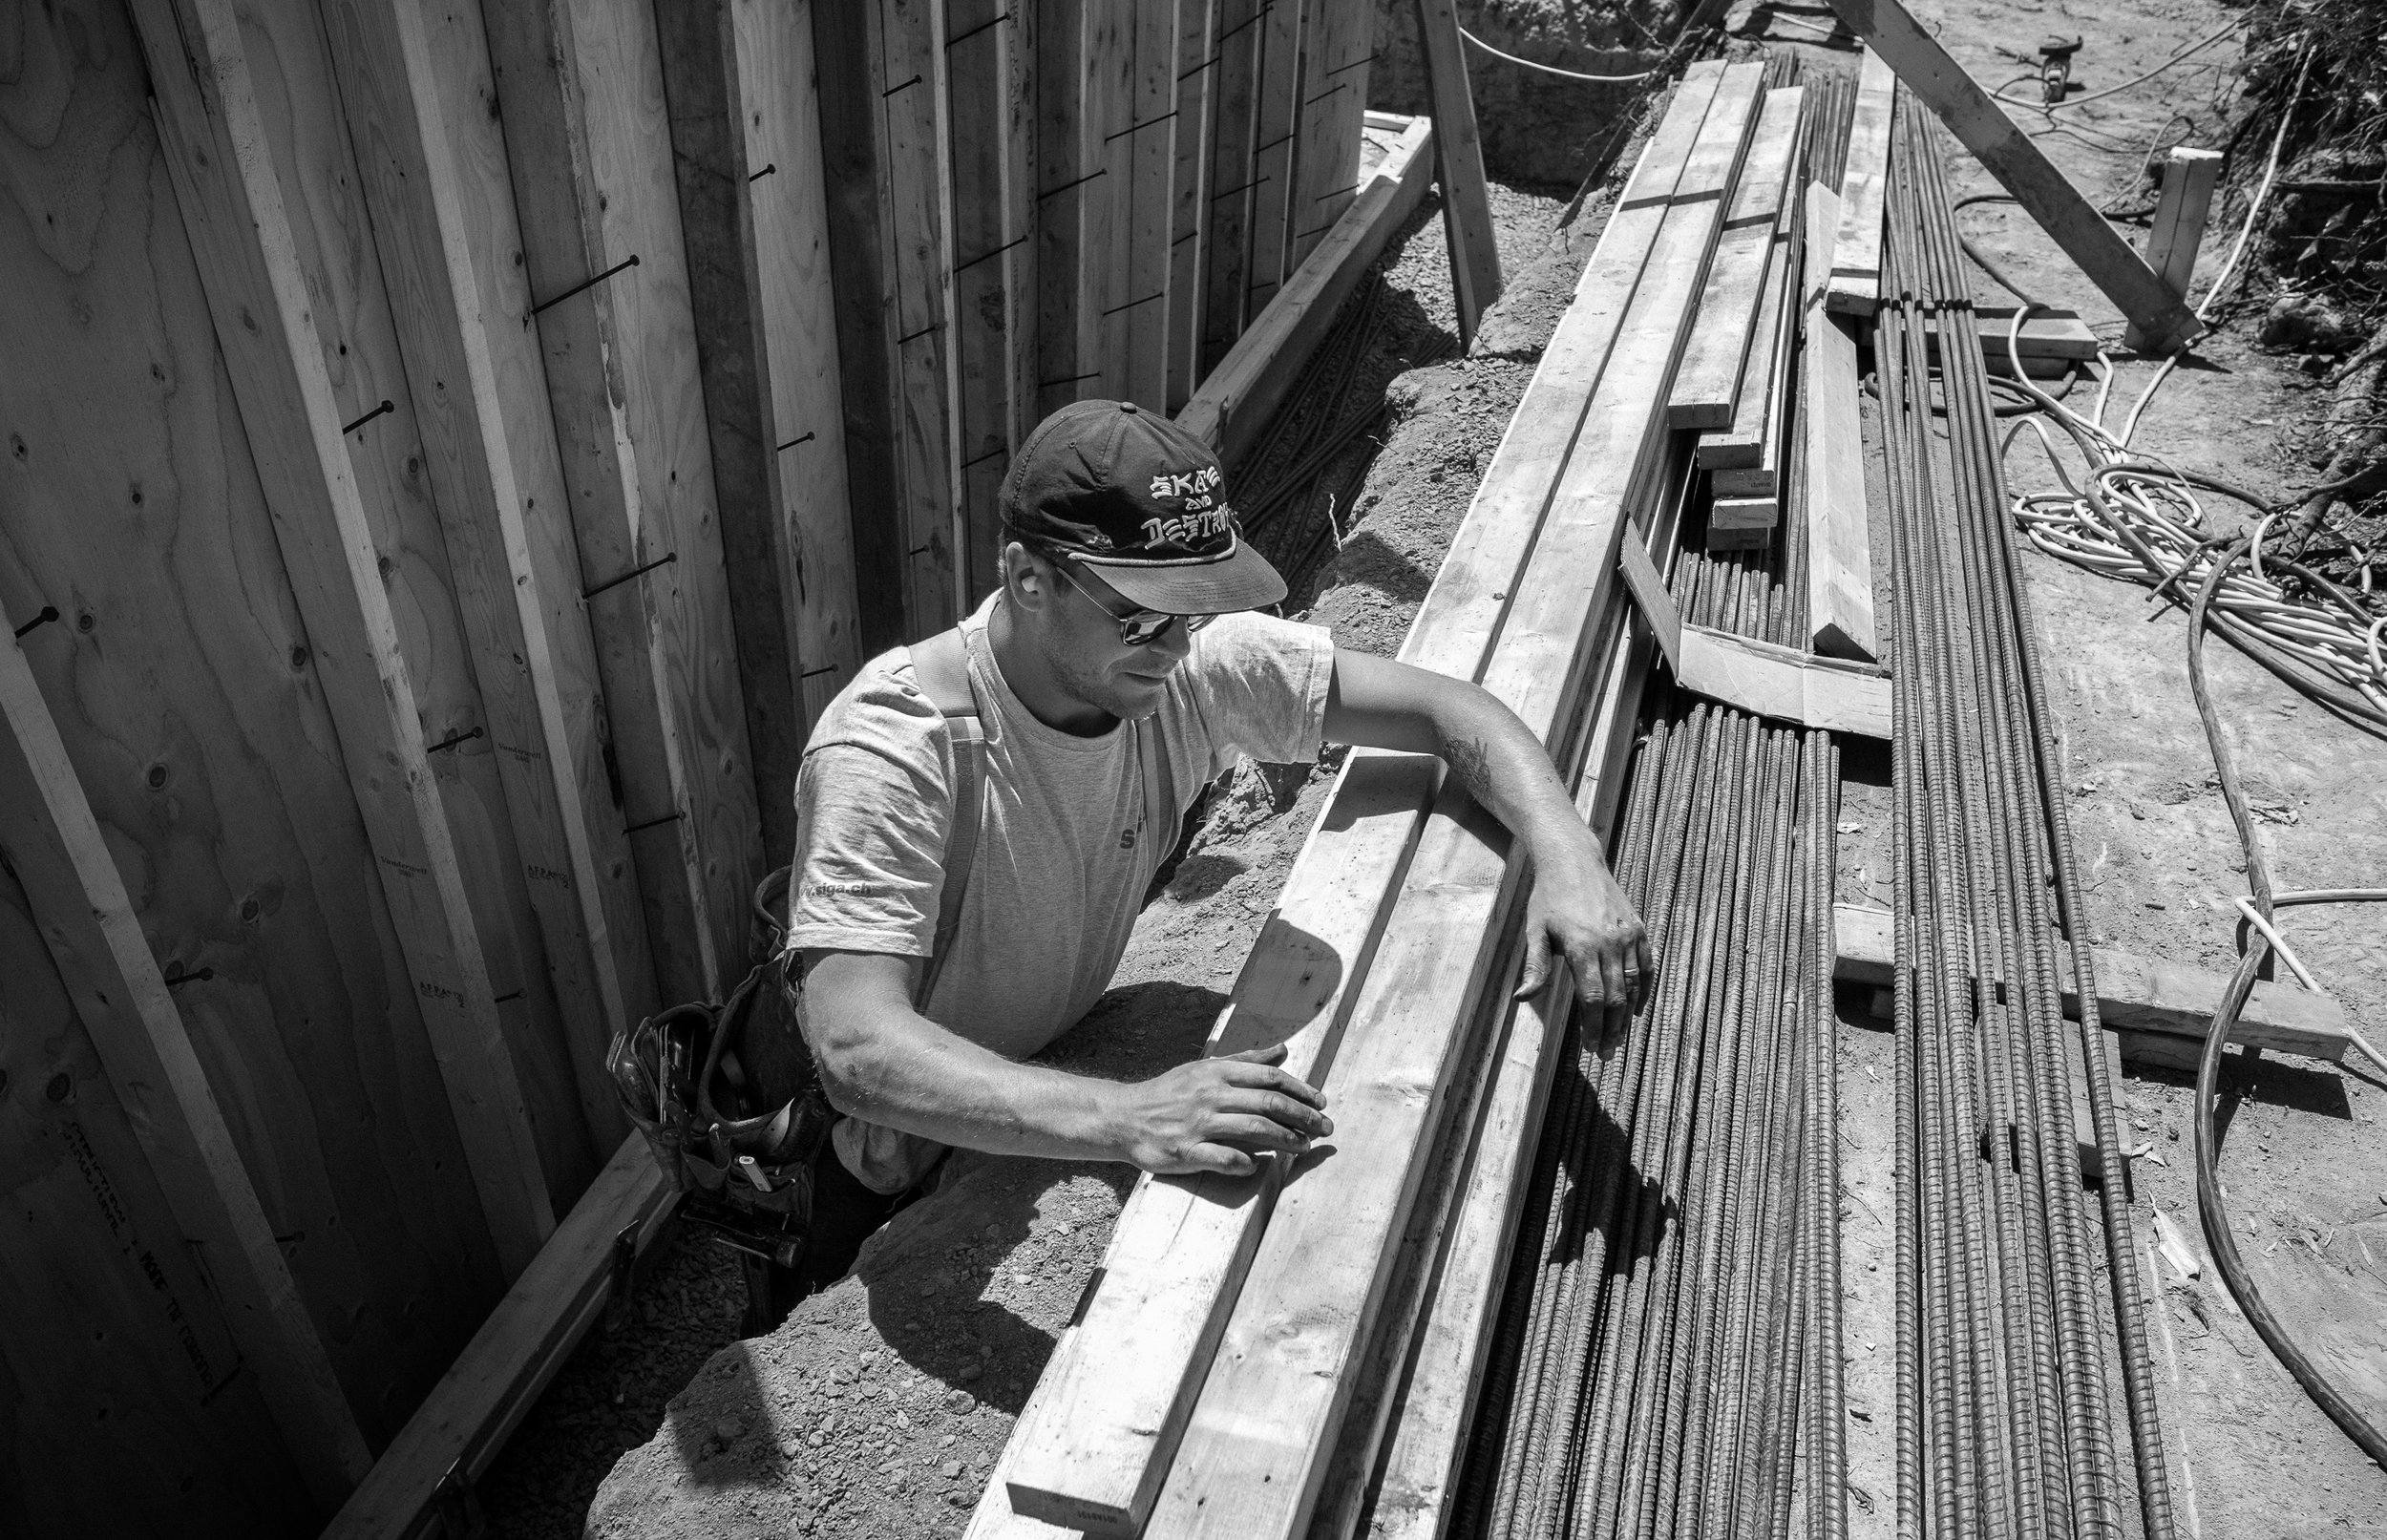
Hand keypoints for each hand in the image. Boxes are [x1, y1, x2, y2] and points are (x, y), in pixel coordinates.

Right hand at [1110, 1043, 1332, 1176]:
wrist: (1125, 1117)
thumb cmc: (1170, 1092)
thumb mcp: (1206, 1068)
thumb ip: (1246, 1061)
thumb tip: (1283, 1049)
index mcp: (1218, 1072)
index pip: (1270, 1078)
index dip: (1301, 1090)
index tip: (1322, 1103)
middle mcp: (1211, 1094)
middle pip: (1269, 1102)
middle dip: (1304, 1116)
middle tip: (1325, 1128)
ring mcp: (1199, 1123)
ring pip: (1253, 1129)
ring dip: (1285, 1140)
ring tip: (1305, 1147)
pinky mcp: (1186, 1151)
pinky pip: (1224, 1158)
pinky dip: (1245, 1163)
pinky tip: (1258, 1167)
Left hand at [1516, 832, 1650, 1041]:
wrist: (1574, 861)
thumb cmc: (1548, 898)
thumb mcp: (1535, 931)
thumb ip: (1534, 967)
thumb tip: (1522, 998)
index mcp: (1582, 947)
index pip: (1593, 999)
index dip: (1593, 1027)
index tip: (1590, 1047)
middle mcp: (1610, 943)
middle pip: (1616, 999)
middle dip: (1611, 1030)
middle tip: (1606, 1053)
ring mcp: (1628, 935)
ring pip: (1633, 986)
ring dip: (1627, 1017)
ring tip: (1618, 1039)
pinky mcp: (1639, 929)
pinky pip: (1647, 966)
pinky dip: (1643, 991)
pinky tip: (1636, 1010)